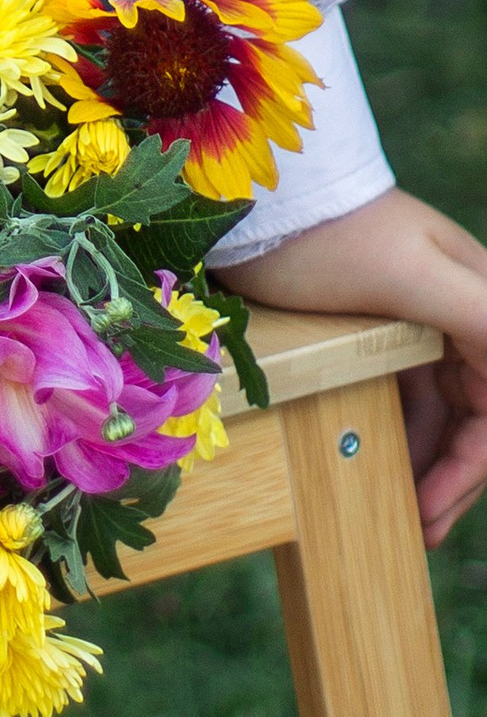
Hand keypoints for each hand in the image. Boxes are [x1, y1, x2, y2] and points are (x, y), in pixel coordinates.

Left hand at [217, 184, 486, 542]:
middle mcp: (455, 309)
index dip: (470, 467)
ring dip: (423, 459)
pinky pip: (400, 390)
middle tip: (417, 531)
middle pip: (473, 414)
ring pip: (437, 408)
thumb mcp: (407, 276)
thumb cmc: (327, 230)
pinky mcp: (373, 322)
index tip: (432, 513)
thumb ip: (481, 319)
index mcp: (476, 299)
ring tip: (395, 508)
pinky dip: (396, 429)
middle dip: (450, 475)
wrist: (253, 186)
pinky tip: (372, 458)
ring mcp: (414, 316)